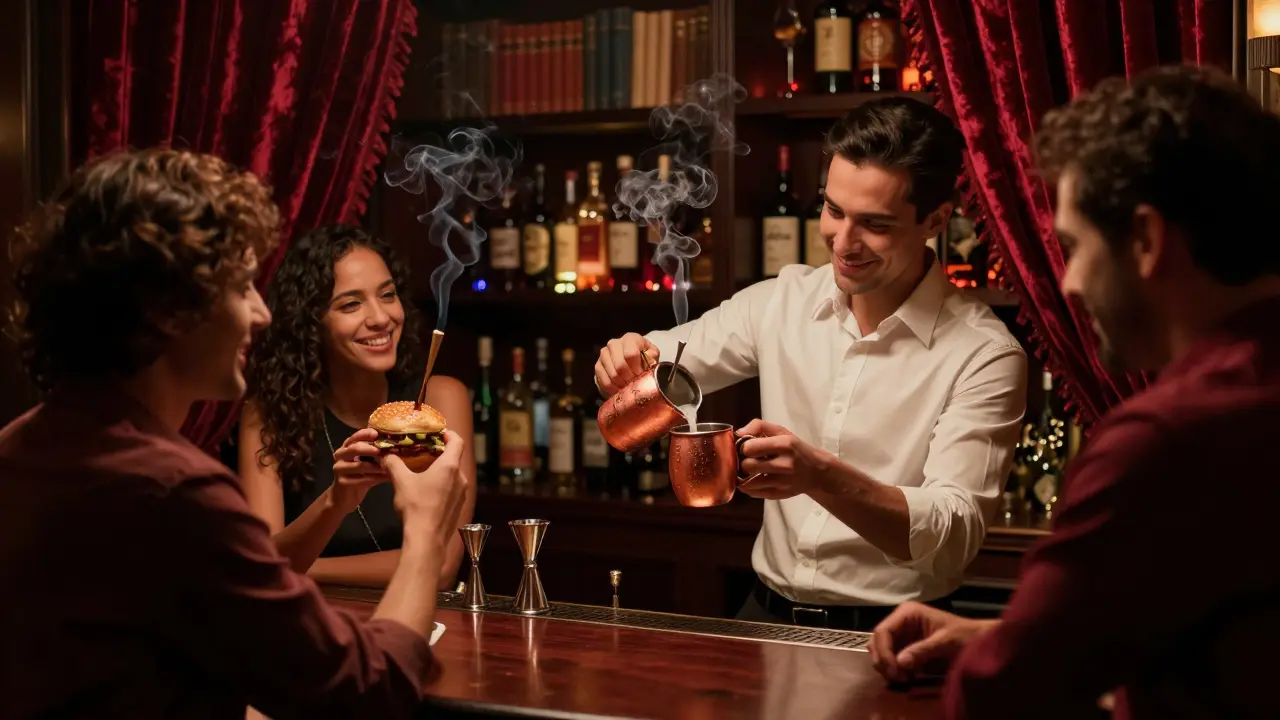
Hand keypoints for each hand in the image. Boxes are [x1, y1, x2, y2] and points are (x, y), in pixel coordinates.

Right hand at [329, 428, 388, 512]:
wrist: (344, 498)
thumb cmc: (359, 477)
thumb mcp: (366, 463)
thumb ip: (376, 454)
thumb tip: (398, 447)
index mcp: (346, 447)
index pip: (354, 437)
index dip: (365, 434)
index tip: (377, 434)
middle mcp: (340, 456)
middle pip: (354, 448)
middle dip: (369, 448)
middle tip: (382, 450)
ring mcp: (339, 469)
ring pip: (359, 465)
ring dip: (376, 466)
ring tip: (390, 466)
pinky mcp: (342, 483)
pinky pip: (362, 479)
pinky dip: (376, 478)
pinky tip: (387, 478)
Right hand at [380, 429, 468, 552]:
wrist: (426, 539)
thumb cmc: (416, 507)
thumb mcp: (401, 482)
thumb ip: (393, 464)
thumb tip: (385, 455)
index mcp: (449, 467)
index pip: (457, 441)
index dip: (448, 434)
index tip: (437, 433)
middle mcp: (460, 478)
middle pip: (454, 458)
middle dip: (439, 453)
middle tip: (423, 451)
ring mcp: (462, 494)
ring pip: (453, 475)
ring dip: (440, 470)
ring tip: (422, 471)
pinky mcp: (459, 506)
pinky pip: (453, 489)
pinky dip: (443, 484)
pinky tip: (427, 491)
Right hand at [595, 332, 658, 395]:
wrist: (630, 359)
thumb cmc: (643, 357)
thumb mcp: (651, 354)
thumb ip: (652, 356)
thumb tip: (650, 359)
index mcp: (630, 338)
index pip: (631, 354)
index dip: (636, 368)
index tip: (641, 375)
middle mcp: (614, 343)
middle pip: (620, 365)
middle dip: (629, 378)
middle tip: (635, 384)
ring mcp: (604, 354)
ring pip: (612, 374)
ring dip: (622, 384)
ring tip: (629, 387)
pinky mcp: (598, 365)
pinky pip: (604, 380)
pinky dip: (613, 388)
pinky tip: (620, 390)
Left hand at [736, 419, 832, 499]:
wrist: (816, 471)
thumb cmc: (795, 448)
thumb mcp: (781, 431)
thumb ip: (759, 426)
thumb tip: (738, 433)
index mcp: (784, 445)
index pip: (750, 448)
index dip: (745, 447)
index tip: (750, 448)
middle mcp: (784, 465)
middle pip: (747, 466)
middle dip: (745, 462)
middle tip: (750, 460)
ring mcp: (782, 482)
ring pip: (748, 483)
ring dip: (745, 476)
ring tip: (751, 471)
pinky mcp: (779, 495)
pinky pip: (754, 493)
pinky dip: (750, 487)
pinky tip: (755, 480)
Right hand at [869, 602, 995, 683]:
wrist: (979, 641)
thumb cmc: (965, 636)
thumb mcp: (946, 641)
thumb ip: (922, 650)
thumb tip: (899, 663)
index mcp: (907, 613)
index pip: (883, 631)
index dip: (883, 651)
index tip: (893, 671)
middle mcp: (900, 622)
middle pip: (877, 641)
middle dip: (884, 661)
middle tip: (898, 678)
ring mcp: (903, 635)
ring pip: (881, 652)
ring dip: (888, 667)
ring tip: (903, 678)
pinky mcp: (906, 649)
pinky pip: (892, 660)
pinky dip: (895, 671)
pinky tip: (907, 677)